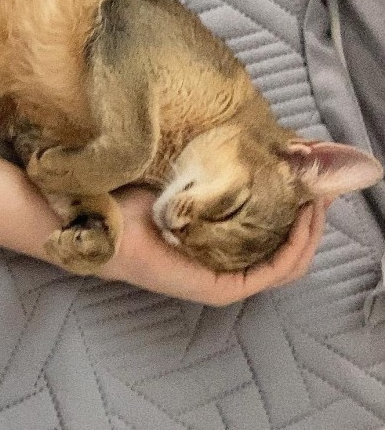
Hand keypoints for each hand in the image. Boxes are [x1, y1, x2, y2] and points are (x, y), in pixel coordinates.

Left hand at [100, 187, 326, 305]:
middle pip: (290, 246)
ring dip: (311, 229)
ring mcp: (227, 280)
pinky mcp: (224, 288)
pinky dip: (295, 245)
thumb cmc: (135, 197)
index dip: (300, 203)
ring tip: (320, 197)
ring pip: (289, 260)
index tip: (312, 172)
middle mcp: (228, 264)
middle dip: (314, 215)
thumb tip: (255, 142)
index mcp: (221, 242)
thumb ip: (221, 169)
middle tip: (326, 183)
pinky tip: (303, 218)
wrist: (103, 218)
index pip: (276, 230)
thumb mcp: (188, 177)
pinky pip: (275, 270)